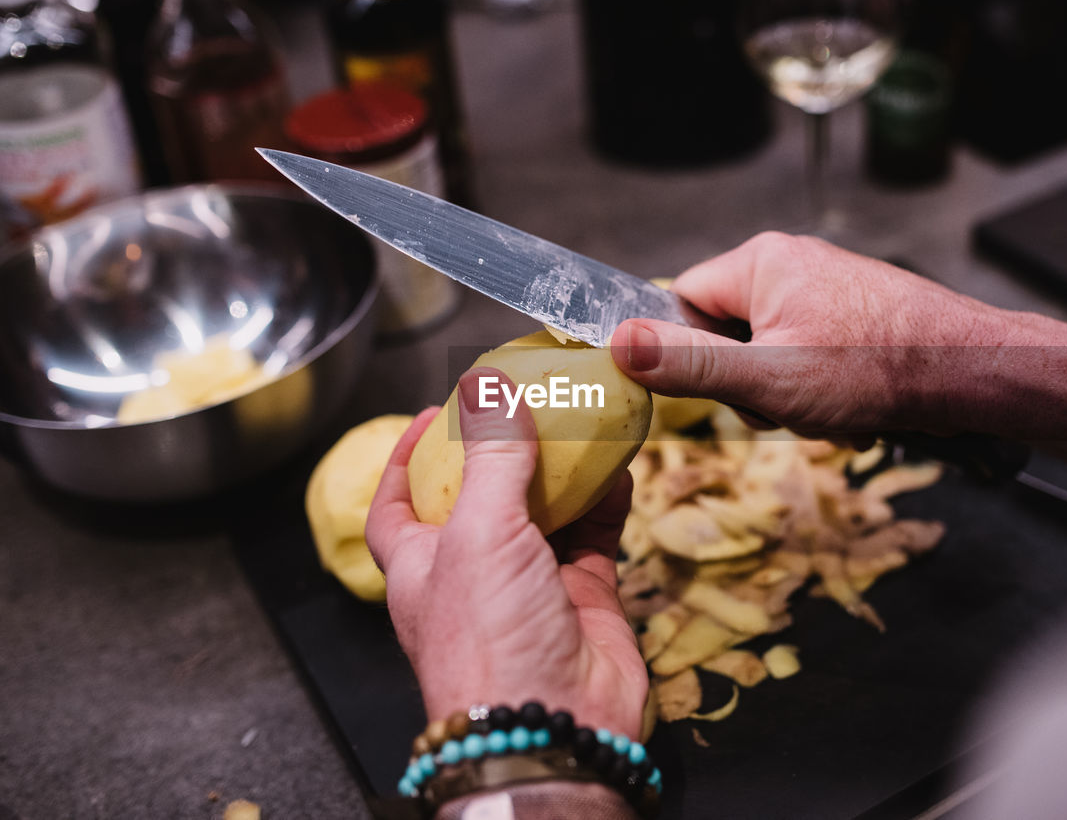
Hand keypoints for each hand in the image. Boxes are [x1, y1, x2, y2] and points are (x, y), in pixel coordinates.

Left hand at [365, 369, 648, 737]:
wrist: (553, 726)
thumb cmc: (489, 642)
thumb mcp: (478, 533)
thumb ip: (492, 459)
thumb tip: (490, 390)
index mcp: (422, 565)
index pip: (398, 503)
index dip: (407, 457)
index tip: (433, 414)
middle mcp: (473, 573)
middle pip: (481, 499)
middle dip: (500, 453)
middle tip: (524, 406)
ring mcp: (531, 585)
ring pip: (545, 512)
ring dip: (562, 470)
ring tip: (578, 423)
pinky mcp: (583, 598)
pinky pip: (595, 536)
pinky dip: (607, 500)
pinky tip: (620, 467)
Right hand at [611, 231, 1002, 439]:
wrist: (970, 370)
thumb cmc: (875, 370)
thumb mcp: (766, 377)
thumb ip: (688, 363)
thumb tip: (617, 344)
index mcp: (761, 261)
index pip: (682, 301)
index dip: (692, 354)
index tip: (727, 386)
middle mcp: (792, 262)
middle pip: (727, 331)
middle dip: (751, 383)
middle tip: (785, 405)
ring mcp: (827, 286)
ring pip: (770, 351)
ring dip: (789, 395)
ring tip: (829, 409)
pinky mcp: (854, 312)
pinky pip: (809, 354)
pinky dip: (822, 391)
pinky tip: (852, 408)